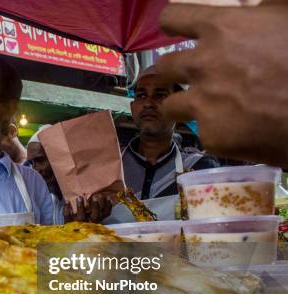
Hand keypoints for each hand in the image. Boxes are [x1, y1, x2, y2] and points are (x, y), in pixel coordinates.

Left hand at [63, 193, 113, 222]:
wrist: (70, 237)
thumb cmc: (82, 226)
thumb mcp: (91, 220)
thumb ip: (96, 212)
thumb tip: (99, 196)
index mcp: (96, 223)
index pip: (104, 215)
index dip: (108, 207)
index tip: (108, 197)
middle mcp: (89, 225)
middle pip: (95, 217)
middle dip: (96, 207)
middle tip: (95, 197)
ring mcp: (79, 225)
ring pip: (81, 217)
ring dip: (81, 206)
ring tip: (79, 197)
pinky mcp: (68, 225)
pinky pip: (68, 217)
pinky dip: (67, 210)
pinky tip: (67, 202)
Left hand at [156, 3, 287, 167]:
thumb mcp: (284, 17)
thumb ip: (259, 13)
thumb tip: (254, 8)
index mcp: (221, 29)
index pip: (173, 17)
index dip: (173, 25)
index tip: (175, 32)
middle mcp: (202, 64)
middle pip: (164, 67)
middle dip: (172, 72)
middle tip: (188, 78)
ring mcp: (202, 102)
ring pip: (170, 106)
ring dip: (182, 106)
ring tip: (203, 111)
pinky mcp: (211, 135)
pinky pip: (204, 133)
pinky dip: (218, 133)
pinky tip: (240, 133)